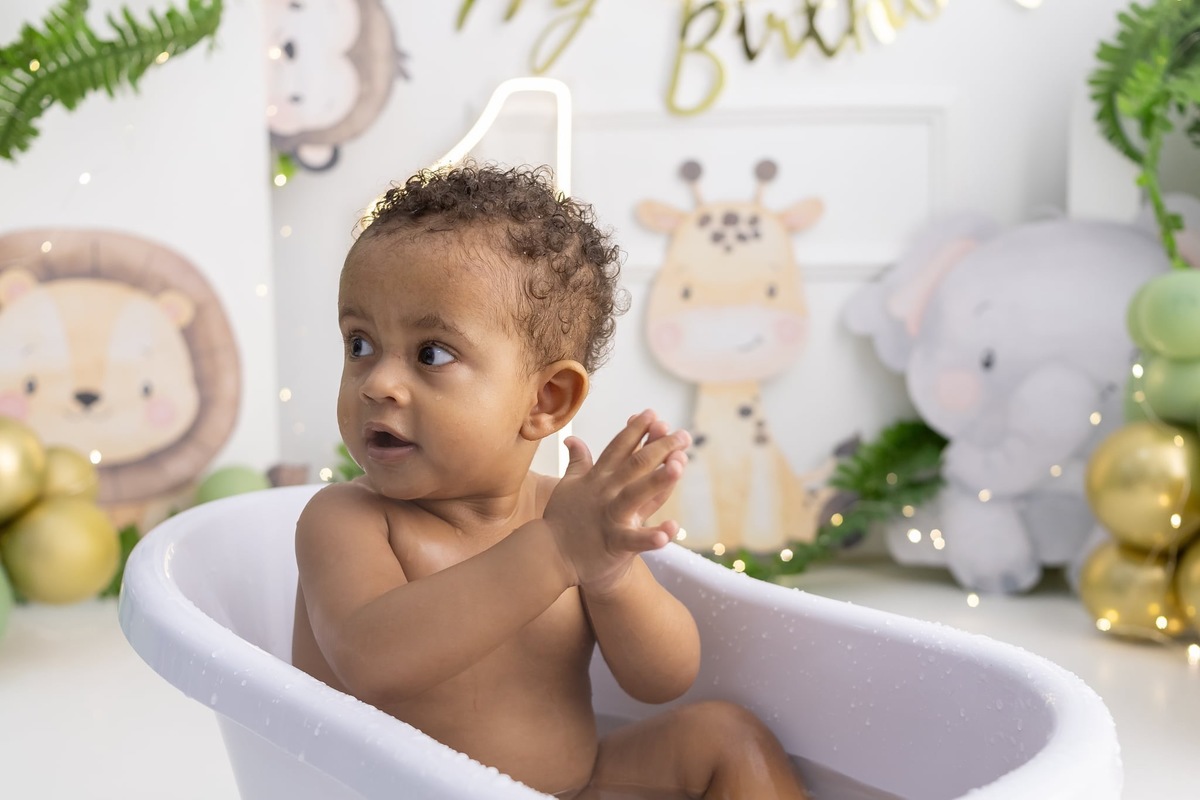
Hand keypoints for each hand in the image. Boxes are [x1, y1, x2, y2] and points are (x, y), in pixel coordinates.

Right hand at [544, 410, 689, 595]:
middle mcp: (605, 493)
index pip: (619, 448)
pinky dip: (652, 536)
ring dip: (659, 479)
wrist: (550, 556)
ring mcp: (610, 517)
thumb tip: (572, 439)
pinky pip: (635, 539)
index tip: (653, 414)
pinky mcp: (614, 544)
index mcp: (597, 479)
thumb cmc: (561, 520)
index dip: (636, 430)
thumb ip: (577, 461)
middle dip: (660, 446)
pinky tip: (671, 529)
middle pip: (635, 464)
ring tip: (680, 464)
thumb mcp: (568, 485)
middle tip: (683, 434)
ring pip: (637, 494)